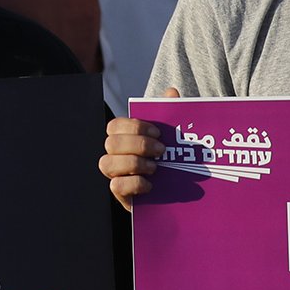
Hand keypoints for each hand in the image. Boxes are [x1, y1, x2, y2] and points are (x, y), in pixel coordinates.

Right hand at [98, 87, 176, 211]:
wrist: (183, 194)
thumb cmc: (174, 161)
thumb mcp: (175, 137)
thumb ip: (172, 114)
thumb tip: (171, 93)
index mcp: (126, 140)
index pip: (115, 126)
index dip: (134, 127)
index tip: (158, 133)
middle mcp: (116, 156)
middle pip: (111, 142)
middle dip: (138, 144)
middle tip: (161, 151)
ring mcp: (116, 176)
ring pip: (106, 163)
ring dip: (133, 163)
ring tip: (155, 168)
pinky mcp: (122, 196)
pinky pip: (116, 186)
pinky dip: (134, 183)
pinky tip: (150, 185)